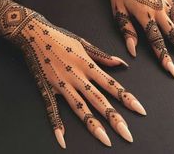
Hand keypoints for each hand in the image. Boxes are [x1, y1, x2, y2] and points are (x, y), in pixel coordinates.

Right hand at [12, 13, 146, 147]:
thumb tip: (121, 63)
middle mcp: (76, 76)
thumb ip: (102, 56)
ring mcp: (61, 84)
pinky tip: (62, 139)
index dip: (126, 97)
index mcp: (87, 64)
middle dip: (114, 117)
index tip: (139, 110)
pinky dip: (56, 123)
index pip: (111, 83)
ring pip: (79, 107)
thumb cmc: (61, 36)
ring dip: (92, 124)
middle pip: (98, 99)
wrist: (34, 34)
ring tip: (106, 140)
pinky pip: (51, 108)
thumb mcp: (83, 42)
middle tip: (127, 134)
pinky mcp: (47, 87)